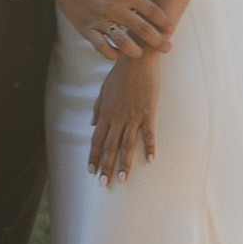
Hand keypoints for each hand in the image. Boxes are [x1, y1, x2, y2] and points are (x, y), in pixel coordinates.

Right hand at [45, 0, 170, 59]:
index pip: (151, 11)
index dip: (164, 21)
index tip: (171, 27)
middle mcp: (114, 8)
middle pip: (141, 30)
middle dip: (157, 41)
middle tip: (167, 48)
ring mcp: (99, 19)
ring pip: (122, 42)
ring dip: (135, 51)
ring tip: (141, 54)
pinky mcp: (85, 27)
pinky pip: (100, 46)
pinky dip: (110, 53)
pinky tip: (117, 53)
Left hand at [89, 56, 158, 187]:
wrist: (137, 59)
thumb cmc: (119, 73)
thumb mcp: (103, 90)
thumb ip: (97, 108)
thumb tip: (92, 124)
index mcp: (105, 113)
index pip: (97, 140)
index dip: (93, 157)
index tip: (91, 171)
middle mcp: (117, 117)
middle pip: (110, 147)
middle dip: (106, 167)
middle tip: (104, 184)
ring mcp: (133, 116)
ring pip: (127, 145)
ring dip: (125, 164)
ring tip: (123, 180)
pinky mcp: (148, 112)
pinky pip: (148, 133)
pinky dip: (149, 147)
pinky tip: (151, 160)